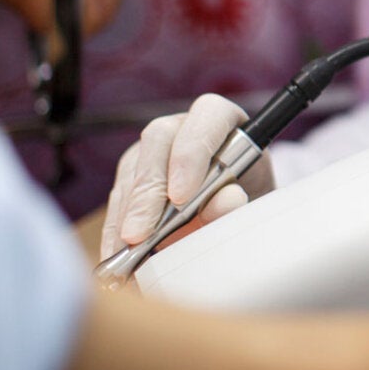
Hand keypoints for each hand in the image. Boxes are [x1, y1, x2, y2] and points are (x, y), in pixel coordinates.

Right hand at [100, 93, 274, 258]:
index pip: (206, 118)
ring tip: (126, 252)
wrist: (238, 198)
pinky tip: (115, 252)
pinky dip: (116, 227)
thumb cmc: (248, 191)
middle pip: (157, 143)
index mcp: (220, 117)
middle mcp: (181, 126)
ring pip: (132, 170)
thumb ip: (238, 198)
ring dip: (127, 215)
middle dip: (147, 194)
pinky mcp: (131, 170)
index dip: (190, 155)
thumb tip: (226, 201)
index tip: (181, 198)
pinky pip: (118, 195)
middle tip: (140, 234)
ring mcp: (152, 147)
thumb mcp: (253, 196)